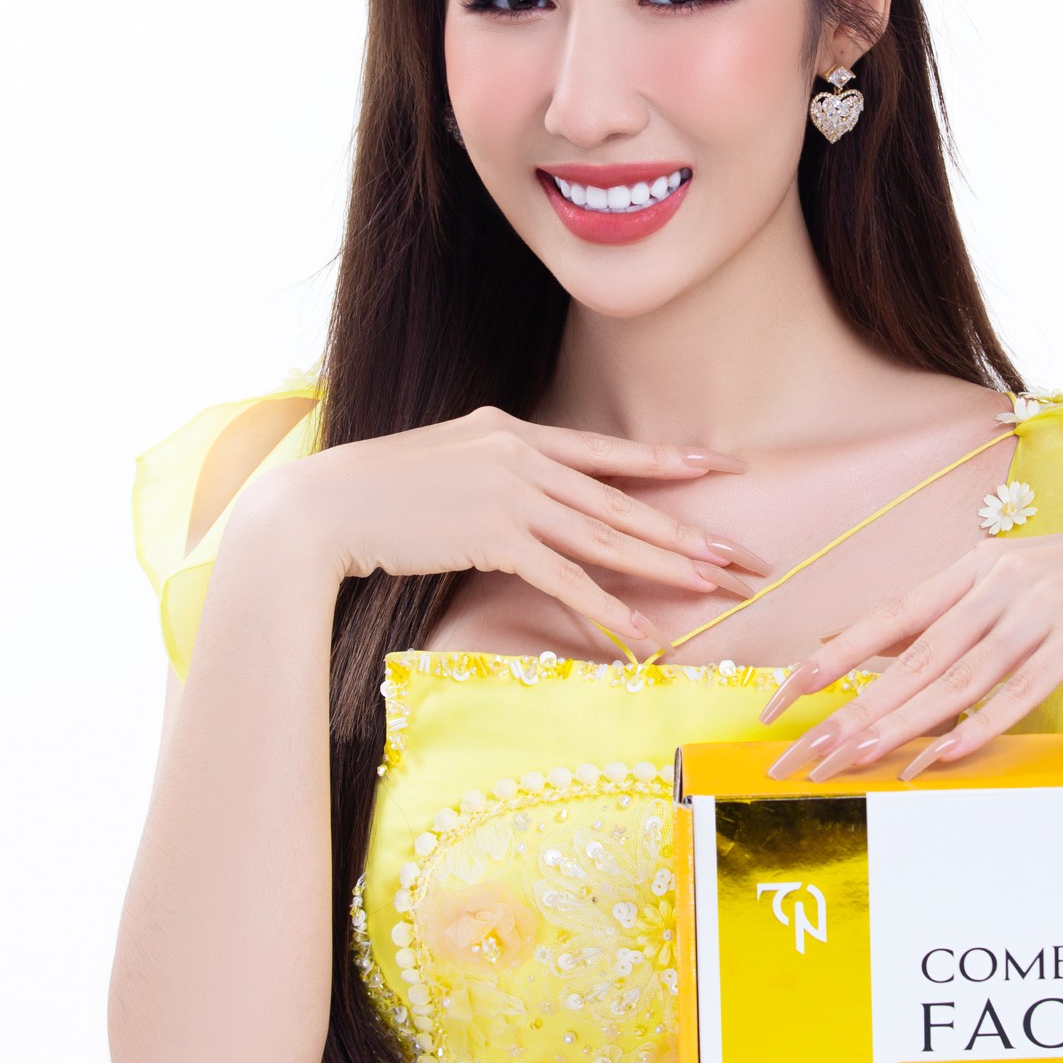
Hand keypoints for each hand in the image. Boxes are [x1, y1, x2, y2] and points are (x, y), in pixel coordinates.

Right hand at [239, 405, 768, 651]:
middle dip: (688, 530)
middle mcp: (521, 455)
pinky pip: (566, 580)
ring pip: (607, 538)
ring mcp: (510, 494)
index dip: (669, 462)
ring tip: (714, 588)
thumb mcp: (447, 460)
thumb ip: (497, 469)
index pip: (608, 450)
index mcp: (513, 430)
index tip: (721, 468)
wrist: (321, 506)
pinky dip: (608, 609)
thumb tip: (526, 492)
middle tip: (740, 554)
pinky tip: (642, 631)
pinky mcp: (493, 537)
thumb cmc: (376, 490)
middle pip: (622, 501)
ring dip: (665, 567)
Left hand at [762, 512, 1062, 778]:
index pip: (885, 620)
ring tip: (852, 765)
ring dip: (900, 726)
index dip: (828, 660)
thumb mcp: (1015, 584)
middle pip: (910, 660)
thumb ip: (952, 616)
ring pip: (956, 678)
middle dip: (849, 712)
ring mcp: (1038, 608)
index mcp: (972, 571)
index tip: (778, 699)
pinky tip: (942, 757)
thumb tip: (882, 644)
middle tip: (802, 758)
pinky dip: (978, 726)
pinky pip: (1019, 691)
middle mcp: (996, 585)